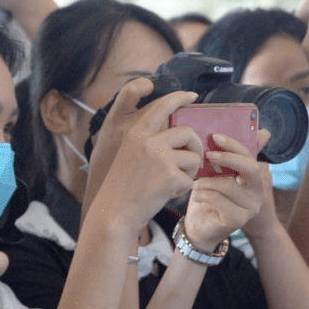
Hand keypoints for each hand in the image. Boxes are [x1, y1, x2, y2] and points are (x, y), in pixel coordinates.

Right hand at [89, 80, 202, 231]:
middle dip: (195, 146)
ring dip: (190, 171)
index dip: (180, 98)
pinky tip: (167, 194)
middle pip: (187, 132)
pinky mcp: (170, 176)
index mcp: (136, 132)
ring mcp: (160, 158)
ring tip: (175, 181)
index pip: (162, 106)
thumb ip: (145, 140)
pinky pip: (190, 180)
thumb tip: (173, 134)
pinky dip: (183, 189)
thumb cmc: (119, 186)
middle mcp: (148, 140)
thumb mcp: (126, 153)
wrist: (113, 212)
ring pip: (193, 157)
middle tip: (193, 159)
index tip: (192, 96)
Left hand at [184, 132, 274, 250]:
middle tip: (208, 155)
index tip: (215, 137)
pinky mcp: (238, 220)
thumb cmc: (209, 196)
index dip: (234, 145)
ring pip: (229, 185)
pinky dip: (203, 194)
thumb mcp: (218, 173)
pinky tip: (196, 195)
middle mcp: (258, 193)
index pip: (250, 156)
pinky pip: (218, 200)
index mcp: (254, 178)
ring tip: (196, 182)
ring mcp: (250, 208)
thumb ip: (230, 155)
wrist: (200, 226)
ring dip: (207, 181)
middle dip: (228, 158)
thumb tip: (251, 131)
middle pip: (250, 168)